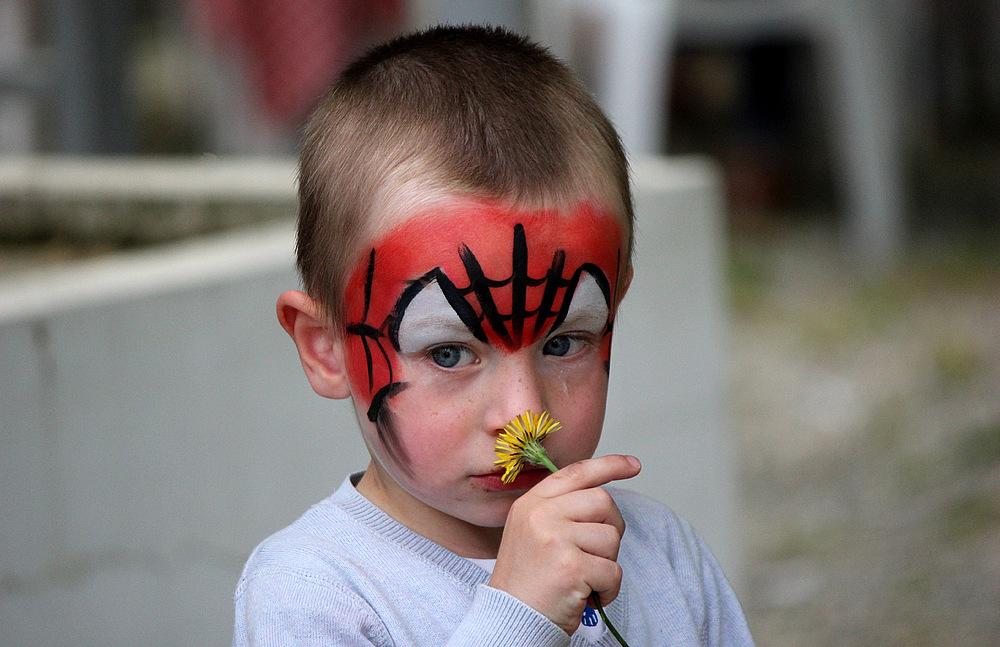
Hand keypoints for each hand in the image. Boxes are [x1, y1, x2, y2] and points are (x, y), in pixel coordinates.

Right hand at [488, 454, 640, 634]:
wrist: (510, 620)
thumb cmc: (527, 582)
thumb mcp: (531, 533)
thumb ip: (559, 511)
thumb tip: (602, 498)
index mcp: (531, 504)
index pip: (576, 473)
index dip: (608, 466)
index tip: (632, 465)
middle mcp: (540, 515)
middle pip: (602, 501)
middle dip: (610, 528)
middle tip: (595, 554)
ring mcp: (554, 538)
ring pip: (611, 537)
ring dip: (607, 563)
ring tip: (583, 578)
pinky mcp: (571, 566)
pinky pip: (613, 570)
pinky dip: (608, 589)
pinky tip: (587, 596)